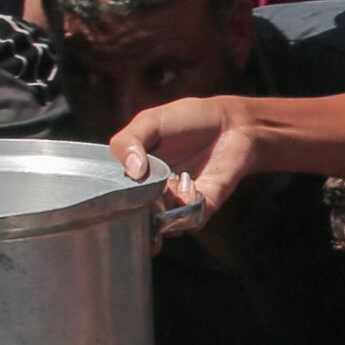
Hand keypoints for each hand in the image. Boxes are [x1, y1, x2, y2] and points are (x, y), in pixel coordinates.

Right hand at [109, 98, 253, 225]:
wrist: (231, 124)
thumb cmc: (188, 120)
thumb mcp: (150, 121)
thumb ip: (128, 141)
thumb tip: (131, 172)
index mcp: (134, 175)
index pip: (114, 197)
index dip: (113, 198)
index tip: (117, 191)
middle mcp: (152, 194)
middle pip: (136, 218)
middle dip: (138, 211)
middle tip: (146, 190)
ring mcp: (176, 204)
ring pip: (161, 224)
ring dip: (165, 205)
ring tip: (174, 179)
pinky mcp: (200, 209)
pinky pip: (188, 221)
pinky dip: (187, 204)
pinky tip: (190, 183)